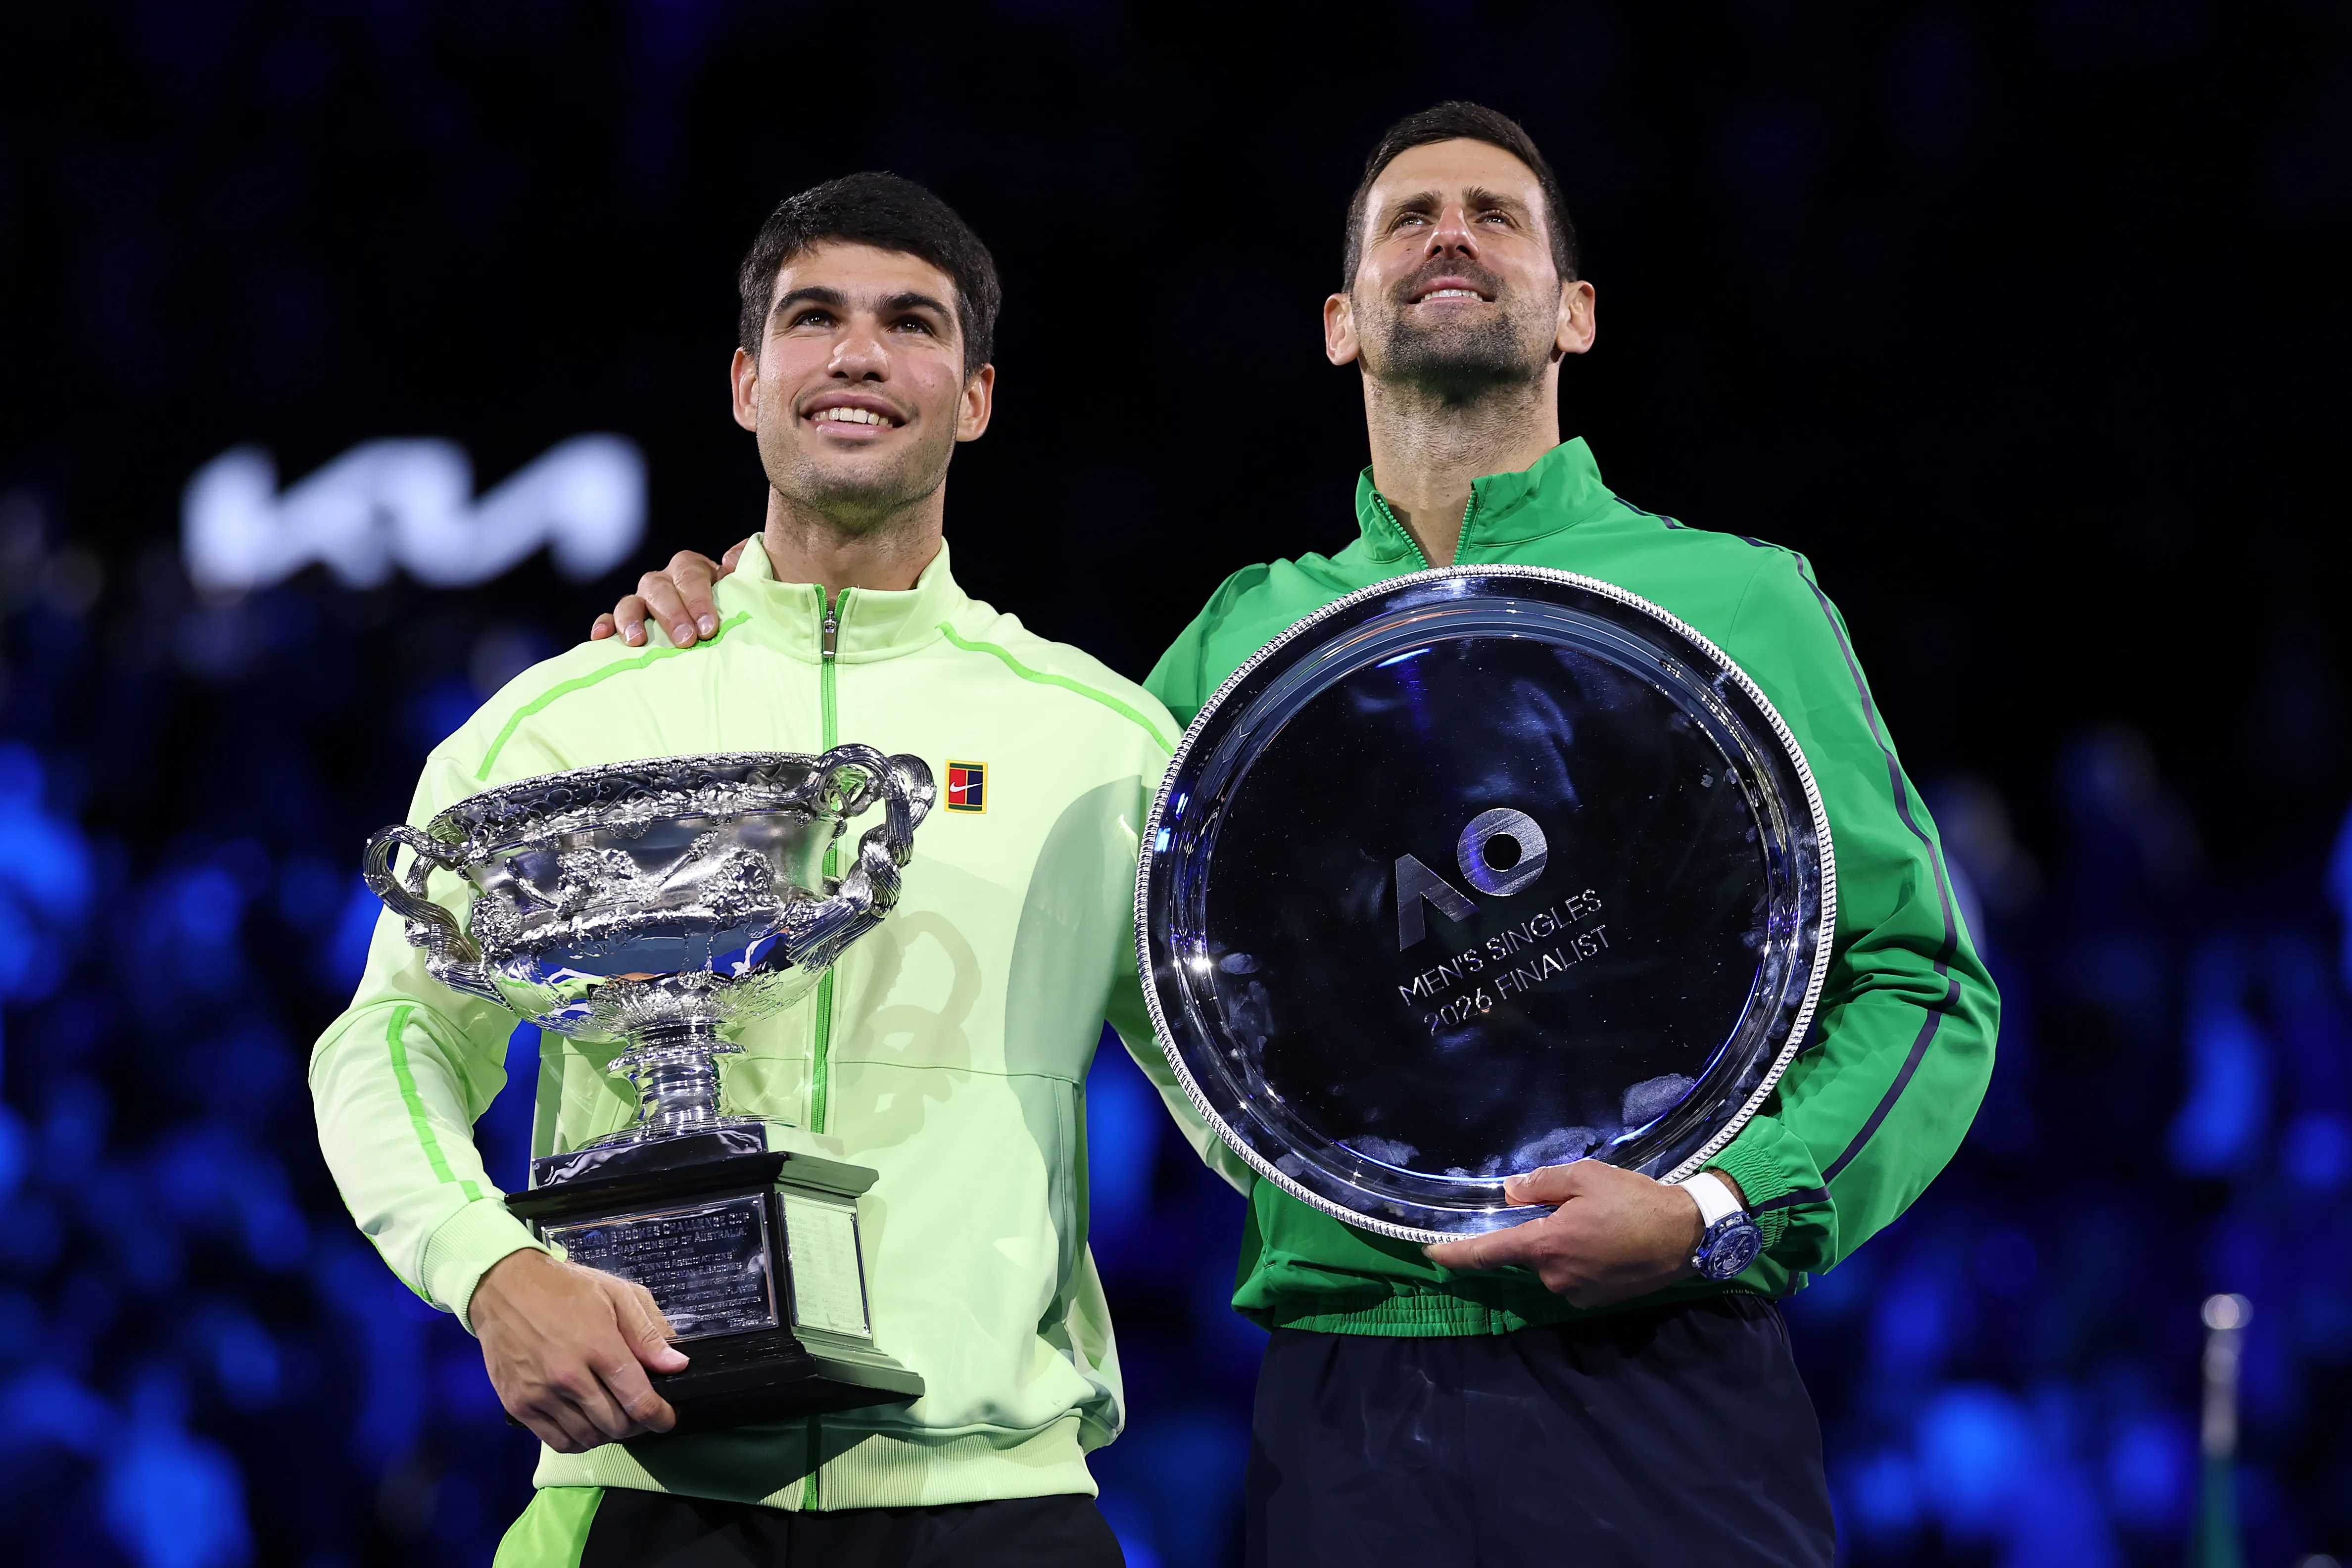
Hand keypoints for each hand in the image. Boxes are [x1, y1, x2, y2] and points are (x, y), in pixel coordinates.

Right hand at [470, 1248, 689, 1451]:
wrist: (504, 1288)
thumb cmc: (566, 1288)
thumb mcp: (617, 1295)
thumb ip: (648, 1332)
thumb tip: (677, 1366)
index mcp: (599, 1346)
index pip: (639, 1400)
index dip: (660, 1416)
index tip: (667, 1417)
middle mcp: (568, 1377)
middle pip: (616, 1424)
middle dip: (637, 1424)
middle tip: (640, 1413)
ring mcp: (540, 1394)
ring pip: (588, 1437)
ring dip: (609, 1434)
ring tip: (615, 1417)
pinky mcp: (518, 1406)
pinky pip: (557, 1441)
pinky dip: (579, 1441)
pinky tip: (587, 1425)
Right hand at [590, 541, 745, 647]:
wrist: (718, 622)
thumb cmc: (733, 603)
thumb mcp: (744, 582)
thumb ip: (745, 565)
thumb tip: (731, 562)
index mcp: (691, 568)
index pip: (691, 576)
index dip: (699, 600)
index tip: (709, 627)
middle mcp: (664, 581)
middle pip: (660, 589)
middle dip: (672, 614)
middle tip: (686, 640)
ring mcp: (643, 599)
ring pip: (630, 601)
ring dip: (632, 619)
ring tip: (638, 641)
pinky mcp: (628, 619)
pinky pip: (610, 618)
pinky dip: (604, 625)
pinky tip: (600, 637)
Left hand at [1423, 1162, 1738, 1308]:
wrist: (1687, 1237)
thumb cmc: (1635, 1201)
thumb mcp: (1586, 1176)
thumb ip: (1541, 1184)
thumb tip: (1510, 1193)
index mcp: (1546, 1244)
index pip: (1486, 1253)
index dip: (1454, 1254)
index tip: (1430, 1254)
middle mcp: (1554, 1276)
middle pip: (1524, 1255)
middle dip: (1534, 1234)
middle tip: (1569, 1209)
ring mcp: (1575, 1293)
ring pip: (1550, 1266)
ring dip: (1559, 1246)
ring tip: (1596, 1223)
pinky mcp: (1596, 1301)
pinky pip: (1571, 1277)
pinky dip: (1578, 1260)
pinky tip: (1604, 1242)